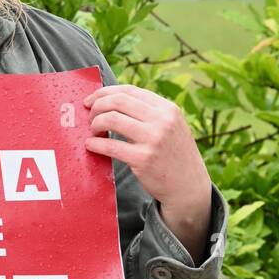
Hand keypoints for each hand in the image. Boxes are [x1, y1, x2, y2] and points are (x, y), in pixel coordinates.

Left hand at [83, 83, 212, 261]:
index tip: (92, 100)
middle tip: (89, 117)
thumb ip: (150, 114)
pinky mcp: (143, 159)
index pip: (129, 90)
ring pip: (111, 119)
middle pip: (118, 101)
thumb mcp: (171, 127)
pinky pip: (110, 146)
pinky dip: (95, 144)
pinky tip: (90, 145)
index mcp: (167, 109)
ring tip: (93, 132)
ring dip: (95, 124)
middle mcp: (162, 120)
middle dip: (97, 106)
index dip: (105, 92)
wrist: (189, 187)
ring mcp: (153, 139)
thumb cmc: (174, 157)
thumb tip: (114, 102)